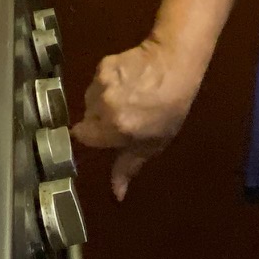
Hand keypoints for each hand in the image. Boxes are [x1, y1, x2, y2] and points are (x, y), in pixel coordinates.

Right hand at [71, 38, 206, 201]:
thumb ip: (128, 166)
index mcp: (114, 128)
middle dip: (100, 119)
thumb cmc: (170, 108)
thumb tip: (116, 195)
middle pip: (86, 117)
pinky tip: (126, 81)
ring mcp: (101, 82)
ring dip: (102, 101)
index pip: (82, 136)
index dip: (95, 136)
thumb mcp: (153, 143)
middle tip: (123, 116)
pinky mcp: (102, 65)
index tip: (109, 134)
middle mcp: (103, 105)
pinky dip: (107, 83)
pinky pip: (96, 81)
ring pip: (89, 99)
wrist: (176, 64)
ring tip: (126, 97)